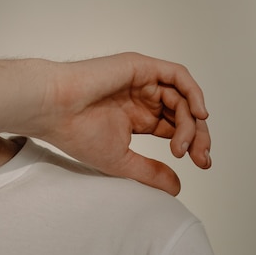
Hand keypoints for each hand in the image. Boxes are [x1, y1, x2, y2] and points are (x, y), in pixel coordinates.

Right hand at [38, 52, 211, 195]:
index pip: (175, 128)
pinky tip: (198, 114)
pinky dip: (193, 92)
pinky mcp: (141, 67)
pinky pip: (177, 75)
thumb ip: (151, 171)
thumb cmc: (76, 132)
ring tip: (184, 145)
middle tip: (201, 158)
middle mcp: (142, 97)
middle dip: (199, 136)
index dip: (192, 144)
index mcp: (137, 117)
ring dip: (192, 122)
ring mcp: (143, 81)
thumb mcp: (122, 160)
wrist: (54, 109)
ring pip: (183, 97)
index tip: (200, 165)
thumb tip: (178, 187)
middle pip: (184, 113)